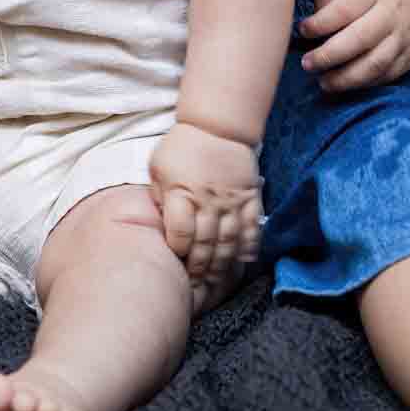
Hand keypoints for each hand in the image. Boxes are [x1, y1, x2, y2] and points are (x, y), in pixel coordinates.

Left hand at [148, 122, 262, 284]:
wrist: (218, 124)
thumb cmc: (182, 146)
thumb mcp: (158, 167)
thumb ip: (157, 196)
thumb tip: (157, 223)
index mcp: (181, 193)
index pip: (179, 233)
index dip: (178, 252)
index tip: (175, 263)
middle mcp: (207, 200)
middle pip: (205, 243)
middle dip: (199, 268)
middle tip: (195, 285)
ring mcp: (231, 201)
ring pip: (229, 240)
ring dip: (222, 264)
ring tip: (216, 281)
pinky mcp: (250, 198)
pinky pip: (252, 227)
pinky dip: (249, 246)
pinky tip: (245, 261)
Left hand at [297, 0, 409, 91]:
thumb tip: (313, 20)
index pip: (344, 9)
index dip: (320, 24)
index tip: (303, 30)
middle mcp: (392, 11)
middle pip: (359, 40)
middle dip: (328, 56)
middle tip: (307, 63)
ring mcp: (404, 36)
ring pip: (374, 64)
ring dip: (346, 79)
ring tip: (323, 82)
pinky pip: (387, 75)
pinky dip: (364, 84)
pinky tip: (346, 82)